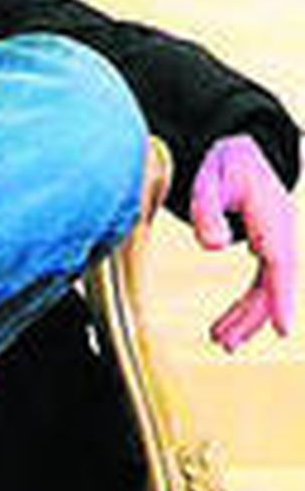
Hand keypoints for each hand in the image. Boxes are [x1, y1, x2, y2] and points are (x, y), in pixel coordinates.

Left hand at [189, 133, 295, 350]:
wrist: (241, 148)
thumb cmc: (225, 163)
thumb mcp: (209, 178)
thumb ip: (207, 209)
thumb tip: (213, 246)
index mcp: (272, 215)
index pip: (280, 261)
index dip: (282, 296)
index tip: (283, 328)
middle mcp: (283, 231)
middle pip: (274, 281)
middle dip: (255, 315)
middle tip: (225, 342)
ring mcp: (279, 240)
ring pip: (269, 285)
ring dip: (249, 315)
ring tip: (221, 340)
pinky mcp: (270, 246)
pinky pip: (264, 280)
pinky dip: (250, 302)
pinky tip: (230, 321)